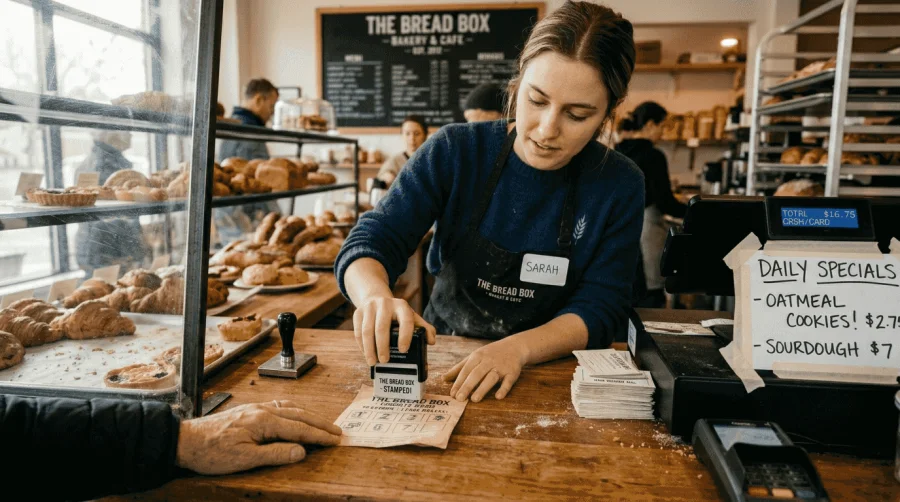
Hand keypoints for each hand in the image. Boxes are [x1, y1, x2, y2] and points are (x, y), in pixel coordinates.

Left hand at [175, 400, 342, 474]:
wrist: (185, 441)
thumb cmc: (211, 452)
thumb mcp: (244, 459)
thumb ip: (275, 454)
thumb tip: (301, 451)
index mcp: (263, 422)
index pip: (299, 429)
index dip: (319, 436)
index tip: (335, 440)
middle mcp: (262, 411)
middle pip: (299, 415)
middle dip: (320, 423)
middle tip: (337, 431)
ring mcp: (255, 409)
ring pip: (290, 408)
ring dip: (309, 416)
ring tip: (322, 423)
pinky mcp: (249, 412)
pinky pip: (278, 407)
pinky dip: (293, 411)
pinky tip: (295, 415)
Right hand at [353, 296, 435, 364]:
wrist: (376, 298)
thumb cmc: (397, 314)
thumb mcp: (411, 317)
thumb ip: (423, 328)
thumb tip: (431, 341)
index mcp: (402, 306)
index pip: (405, 321)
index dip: (405, 336)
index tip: (403, 350)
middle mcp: (385, 304)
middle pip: (382, 327)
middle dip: (383, 346)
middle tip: (385, 361)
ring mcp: (369, 307)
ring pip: (367, 331)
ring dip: (369, 349)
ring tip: (372, 362)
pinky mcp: (358, 313)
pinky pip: (358, 331)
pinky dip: (361, 345)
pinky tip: (366, 354)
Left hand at [443, 337, 527, 402]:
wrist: (515, 346)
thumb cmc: (490, 354)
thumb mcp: (474, 357)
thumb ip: (459, 368)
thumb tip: (443, 379)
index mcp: (477, 357)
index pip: (466, 370)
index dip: (458, 382)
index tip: (452, 394)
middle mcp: (488, 361)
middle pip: (476, 374)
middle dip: (467, 386)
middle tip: (459, 399)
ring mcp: (501, 367)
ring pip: (491, 378)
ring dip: (483, 388)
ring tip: (474, 399)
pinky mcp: (512, 372)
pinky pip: (508, 381)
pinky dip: (504, 389)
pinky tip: (498, 397)